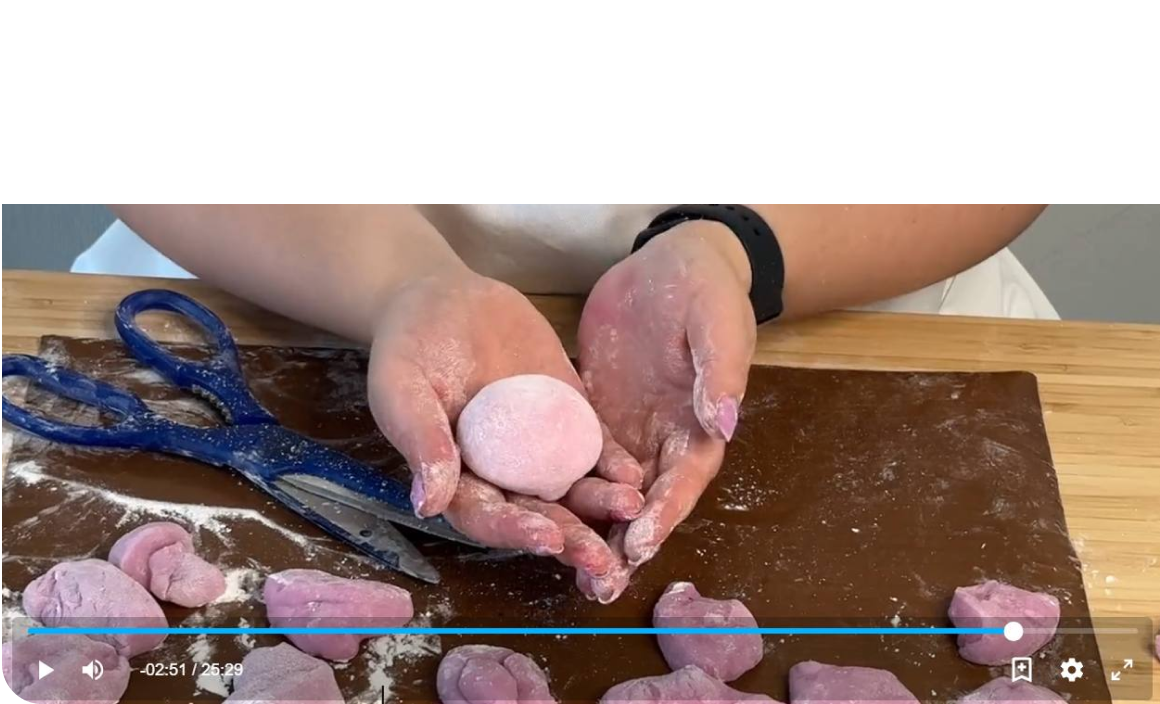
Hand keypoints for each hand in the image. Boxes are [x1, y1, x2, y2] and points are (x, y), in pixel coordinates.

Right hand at [367, 267, 642, 576]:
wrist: (442, 301)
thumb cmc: (408, 349)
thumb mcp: (402, 389)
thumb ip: (420, 440)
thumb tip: (428, 503)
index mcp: (457, 481)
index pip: (488, 517)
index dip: (516, 530)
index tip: (548, 538)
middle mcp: (502, 475)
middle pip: (539, 516)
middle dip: (571, 538)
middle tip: (602, 558)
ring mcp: (538, 449)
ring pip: (572, 488)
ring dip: (600, 505)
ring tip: (630, 510)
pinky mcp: (566, 417)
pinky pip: (593, 446)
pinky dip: (613, 461)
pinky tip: (634, 474)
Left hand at [577, 222, 755, 599]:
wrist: (670, 263)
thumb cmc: (706, 291)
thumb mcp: (718, 324)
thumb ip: (720, 372)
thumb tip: (724, 422)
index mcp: (700, 428)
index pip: (682, 482)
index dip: (662, 515)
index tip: (637, 542)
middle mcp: (662, 441)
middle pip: (644, 504)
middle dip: (621, 545)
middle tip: (596, 585)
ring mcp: (627, 431)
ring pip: (606, 492)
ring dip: (588, 528)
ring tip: (562, 567)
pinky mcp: (594, 415)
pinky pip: (574, 457)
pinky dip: (559, 486)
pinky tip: (532, 510)